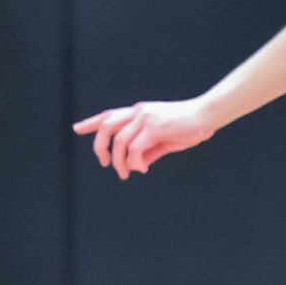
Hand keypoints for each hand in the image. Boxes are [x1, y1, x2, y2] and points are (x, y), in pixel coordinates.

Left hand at [71, 98, 214, 179]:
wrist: (208, 115)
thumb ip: (148, 150)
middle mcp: (139, 111)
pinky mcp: (155, 127)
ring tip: (126, 173)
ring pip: (119, 141)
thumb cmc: (189, 127)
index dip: (92, 122)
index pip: (110, 115)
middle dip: (99, 146)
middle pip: (107, 126)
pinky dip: (134, 162)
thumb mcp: (164, 140)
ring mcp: (146, 118)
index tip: (77, 128)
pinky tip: (142, 169)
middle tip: (103, 163)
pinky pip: (135, 148)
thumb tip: (136, 165)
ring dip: (120, 161)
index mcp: (139, 112)